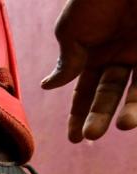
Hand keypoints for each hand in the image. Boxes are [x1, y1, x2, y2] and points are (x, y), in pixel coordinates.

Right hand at [41, 0, 136, 141]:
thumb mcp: (71, 30)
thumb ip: (67, 59)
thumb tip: (50, 86)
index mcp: (93, 52)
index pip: (84, 91)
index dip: (78, 114)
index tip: (74, 138)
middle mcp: (119, 55)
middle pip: (110, 94)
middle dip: (100, 116)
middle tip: (92, 135)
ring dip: (131, 111)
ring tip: (123, 125)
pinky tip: (135, 115)